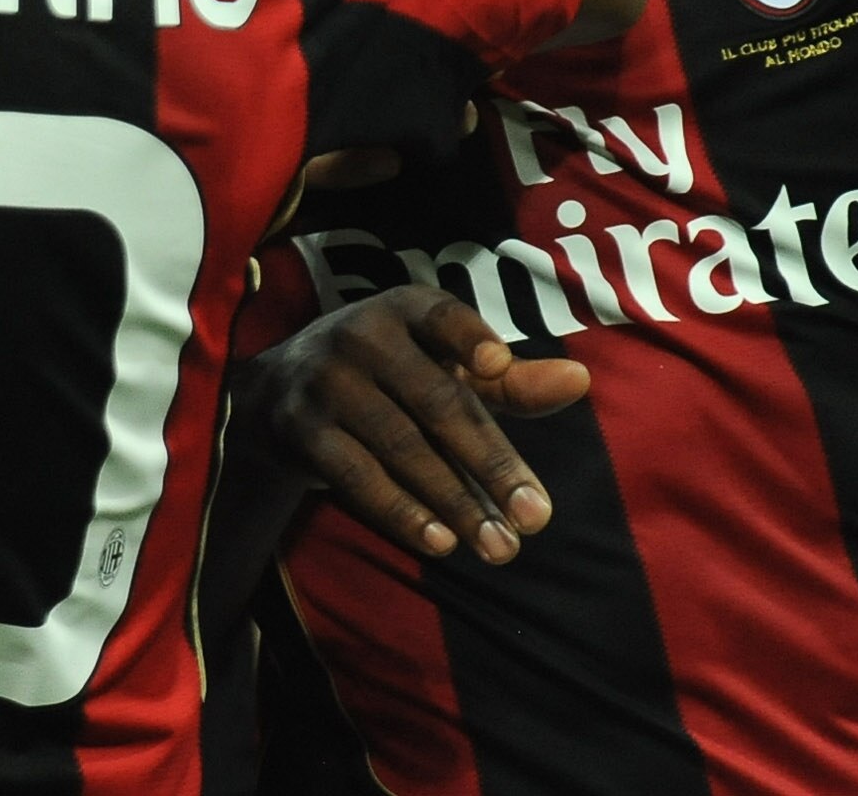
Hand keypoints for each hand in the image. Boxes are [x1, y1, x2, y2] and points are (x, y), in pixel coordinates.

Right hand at [239, 285, 587, 564]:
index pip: (440, 316)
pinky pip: (358, 476)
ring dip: (457, 502)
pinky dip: (402, 511)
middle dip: (491, 463)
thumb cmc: (388, 379)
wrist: (278, 396)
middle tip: (537, 518)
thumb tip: (579, 381)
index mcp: (402, 311)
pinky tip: (442, 542)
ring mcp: (324, 382)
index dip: (466, 336)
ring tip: (501, 547)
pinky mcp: (300, 429)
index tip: (497, 365)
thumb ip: (509, 382)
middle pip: (437, 402)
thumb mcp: (442, 368)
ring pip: (402, 447)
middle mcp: (359, 336)